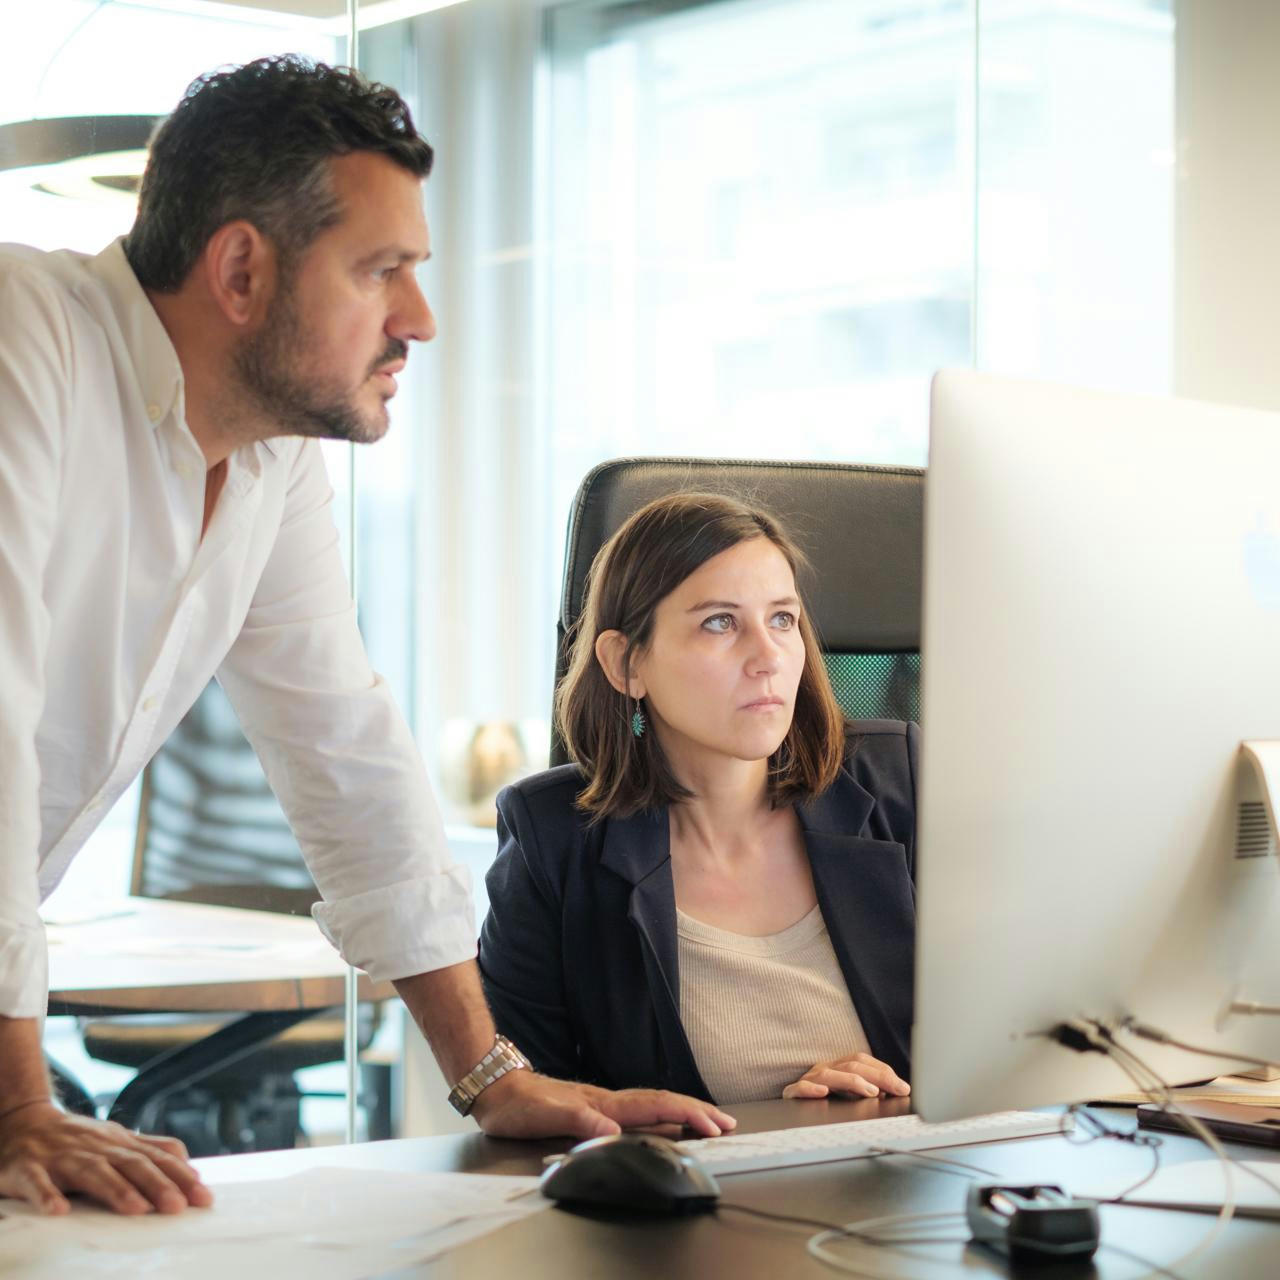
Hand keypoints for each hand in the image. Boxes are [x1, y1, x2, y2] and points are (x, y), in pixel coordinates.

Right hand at [0, 1102, 212, 1214]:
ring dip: (115, 1189)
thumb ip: (150, 1151)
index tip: (203, 1197)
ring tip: (137, 1208)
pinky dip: (47, 1195)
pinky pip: (36, 1182)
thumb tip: (190, 1167)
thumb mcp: (116, 1141)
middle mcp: (97, 1147)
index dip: (181, 1176)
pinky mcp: (27, 1167)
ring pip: (92, 1171)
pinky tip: (59, 1211)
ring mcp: (63, 1156)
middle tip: (178, 1206)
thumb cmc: (77, 1140)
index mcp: (120, 1143)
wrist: (23, 1122)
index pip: (157, 1158)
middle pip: (132, 1164)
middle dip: (157, 1184)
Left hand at [470, 1071, 736, 1139]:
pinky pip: (638, 1113)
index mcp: (603, 1103)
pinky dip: (661, 1117)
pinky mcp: (594, 1110)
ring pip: (653, 1106)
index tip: (712, 1124)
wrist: (498, 1088)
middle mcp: (608, 1102)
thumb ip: (581, 1122)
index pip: (654, 1106)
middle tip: (726, 1122)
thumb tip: (613, 1134)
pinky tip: (665, 1123)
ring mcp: (603, 1104)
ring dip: (683, 1113)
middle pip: (662, 1103)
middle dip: (696, 1111)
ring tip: (708, 1121)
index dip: (686, 1114)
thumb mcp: (547, 1115)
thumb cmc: (520, 1104)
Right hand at [782, 1052, 909, 1100]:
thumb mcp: (849, 1094)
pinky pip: (800, 1088)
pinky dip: (811, 1090)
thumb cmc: (824, 1102)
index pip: (862, 1060)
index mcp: (838, 1066)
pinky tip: (824, 1093)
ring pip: (830, 1075)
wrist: (792, 1111)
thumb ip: (869, 1090)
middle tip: (896, 1089)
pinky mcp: (793, 1093)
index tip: (903, 1087)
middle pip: (851, 1065)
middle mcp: (824, 1069)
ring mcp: (809, 1080)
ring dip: (852, 1081)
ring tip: (871, 1091)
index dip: (883, 1071)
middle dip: (877, 1076)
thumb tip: (894, 1093)